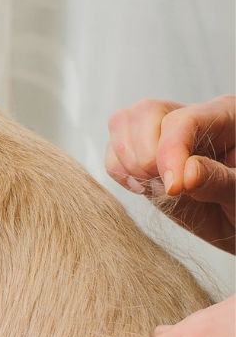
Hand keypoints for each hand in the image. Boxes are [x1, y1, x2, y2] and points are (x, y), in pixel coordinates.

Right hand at [105, 95, 235, 251]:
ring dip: (129, 163)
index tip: (175, 188)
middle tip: (166, 187)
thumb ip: (218, 180)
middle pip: (145, 112)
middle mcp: (190, 117)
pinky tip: (145, 188)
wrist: (233, 224)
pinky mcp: (140, 153)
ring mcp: (161, 133)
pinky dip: (119, 173)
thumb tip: (185, 173)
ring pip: (122, 124)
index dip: (170, 152)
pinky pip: (112, 152)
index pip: (183, 121)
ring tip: (157, 188)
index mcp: (226, 116)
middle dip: (146, 154)